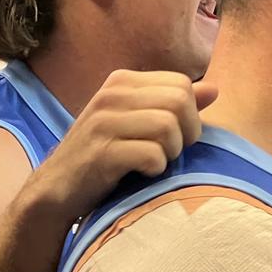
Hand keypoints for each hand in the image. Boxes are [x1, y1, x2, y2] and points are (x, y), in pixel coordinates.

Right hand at [31, 70, 216, 218]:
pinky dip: (156, 168)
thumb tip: (214, 89)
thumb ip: (175, 104)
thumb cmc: (107, 155)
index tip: (175, 135)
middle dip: (186, 132)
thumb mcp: (138, 122)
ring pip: (168, 126)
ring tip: (153, 162)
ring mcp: (103, 122)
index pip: (182, 84)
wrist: (58, 190)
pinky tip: (142, 173)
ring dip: (170, 152)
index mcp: (123, 81)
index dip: (191, 113)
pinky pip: (152, 154)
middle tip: (169, 151)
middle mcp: (111, 95)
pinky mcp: (101, 152)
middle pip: (180, 101)